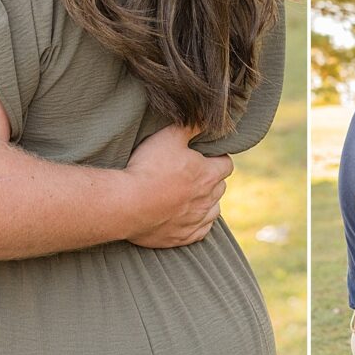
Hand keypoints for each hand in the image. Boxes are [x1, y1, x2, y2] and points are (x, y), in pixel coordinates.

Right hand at [125, 124, 232, 247]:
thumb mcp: (169, 136)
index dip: (218, 157)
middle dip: (212, 179)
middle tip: (195, 172)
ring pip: (214, 210)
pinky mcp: (183, 237)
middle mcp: (207, 199)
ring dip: (208, 202)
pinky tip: (187, 216)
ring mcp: (196, 220)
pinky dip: (198, 223)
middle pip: (221, 187)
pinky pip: (201, 231)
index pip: (226, 164)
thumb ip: (191, 125)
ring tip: (192, 194)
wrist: (128, 204)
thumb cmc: (149, 167)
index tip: (207, 155)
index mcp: (207, 174)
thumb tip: (207, 117)